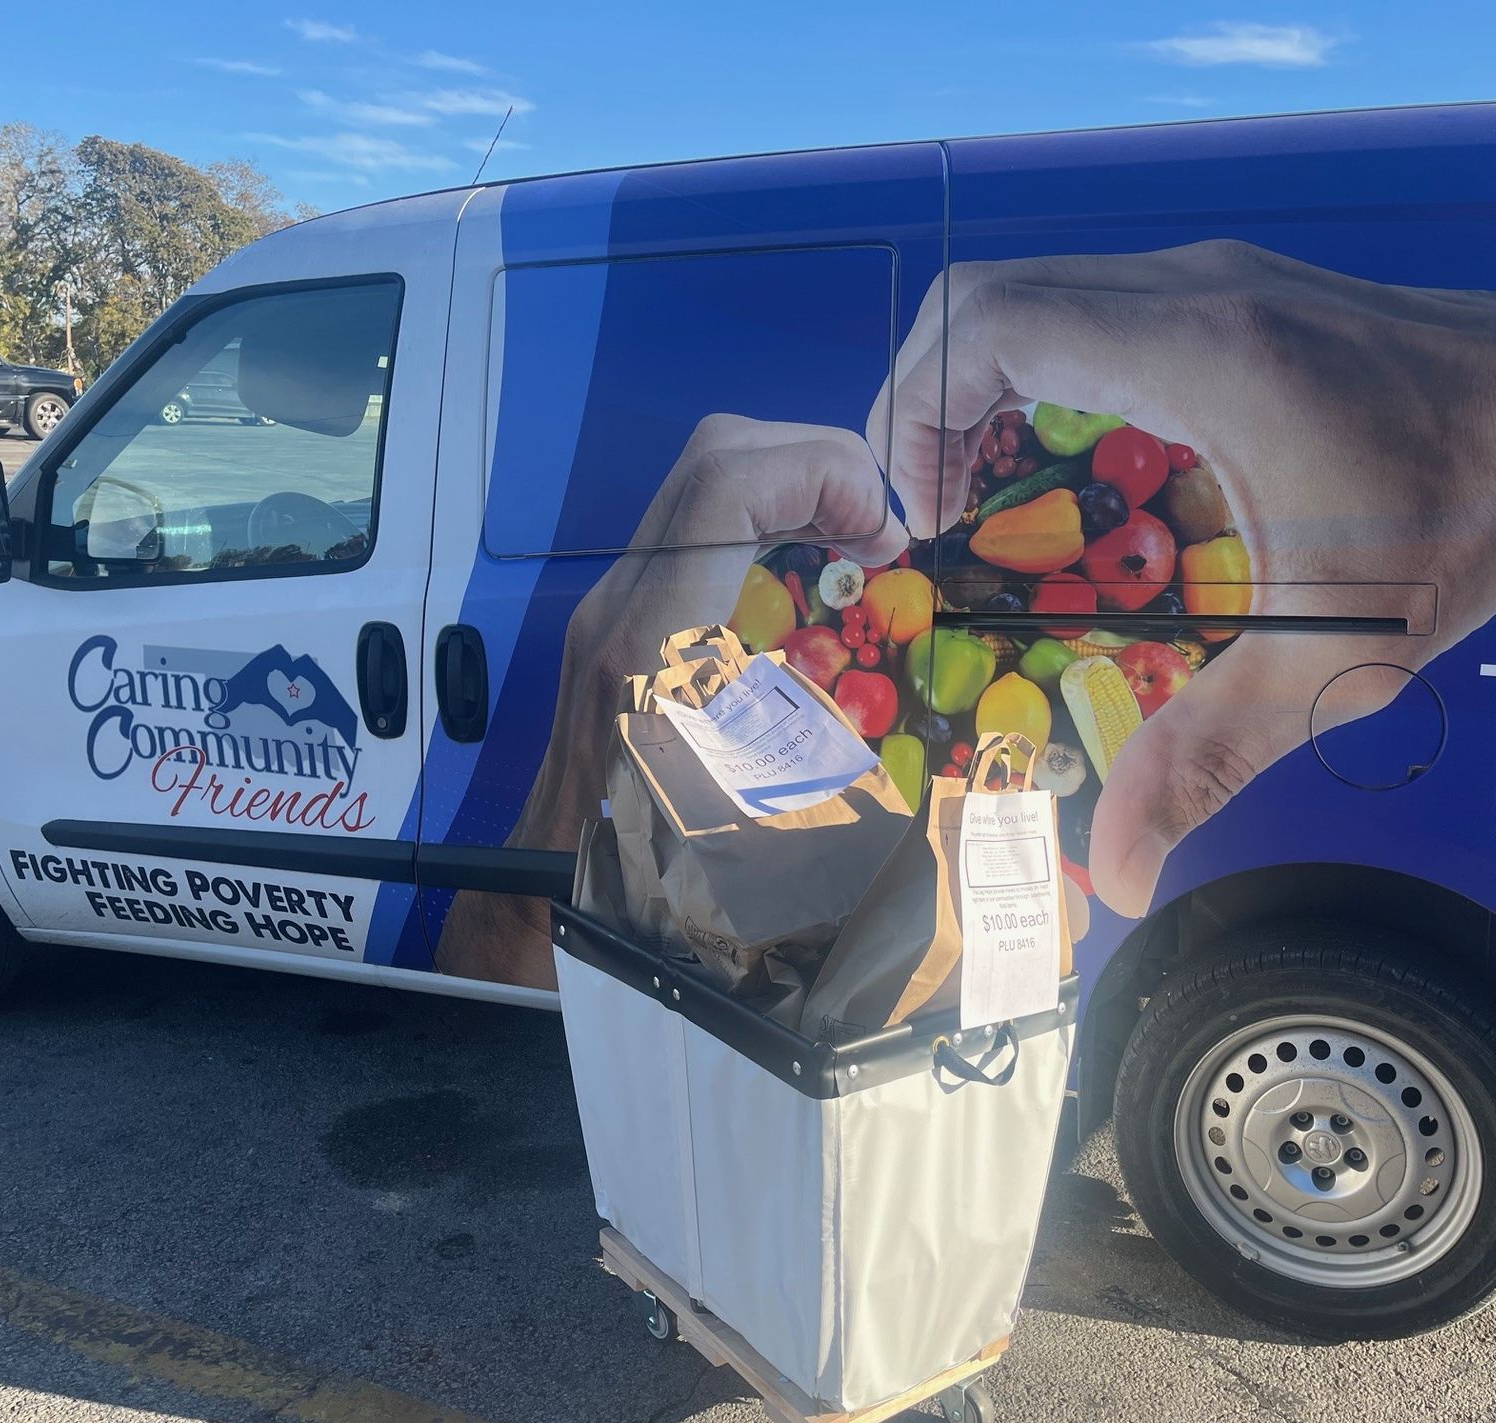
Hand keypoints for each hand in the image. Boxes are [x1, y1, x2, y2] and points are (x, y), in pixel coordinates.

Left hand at [436, 416, 903, 978]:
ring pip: (703, 477)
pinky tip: (811, 562)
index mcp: (655, 644)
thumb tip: (953, 766)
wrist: (543, 895)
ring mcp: (616, 600)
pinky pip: (698, 521)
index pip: (726, 485)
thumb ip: (846, 776)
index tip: (885, 538)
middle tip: (882, 532)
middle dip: (820, 462)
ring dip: (794, 482)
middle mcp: (624, 602)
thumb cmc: (645, 881)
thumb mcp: (760, 834)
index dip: (824, 474)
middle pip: (718, 454)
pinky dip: (767, 516)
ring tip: (860, 538)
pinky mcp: (621, 611)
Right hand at [876, 241, 1495, 915]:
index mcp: (1193, 351)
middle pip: (989, 303)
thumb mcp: (1334, 649)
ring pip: (1039, 302)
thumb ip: (1208, 755)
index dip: (916, 412)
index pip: (986, 324)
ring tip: (990, 508)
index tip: (923, 517)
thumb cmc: (1468, 513)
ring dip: (988, 394)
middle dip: (930, 409)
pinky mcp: (1239, 297)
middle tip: (936, 522)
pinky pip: (1095, 316)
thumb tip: (1117, 875)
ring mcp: (1215, 280)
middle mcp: (1189, 291)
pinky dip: (1048, 383)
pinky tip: (1081, 482)